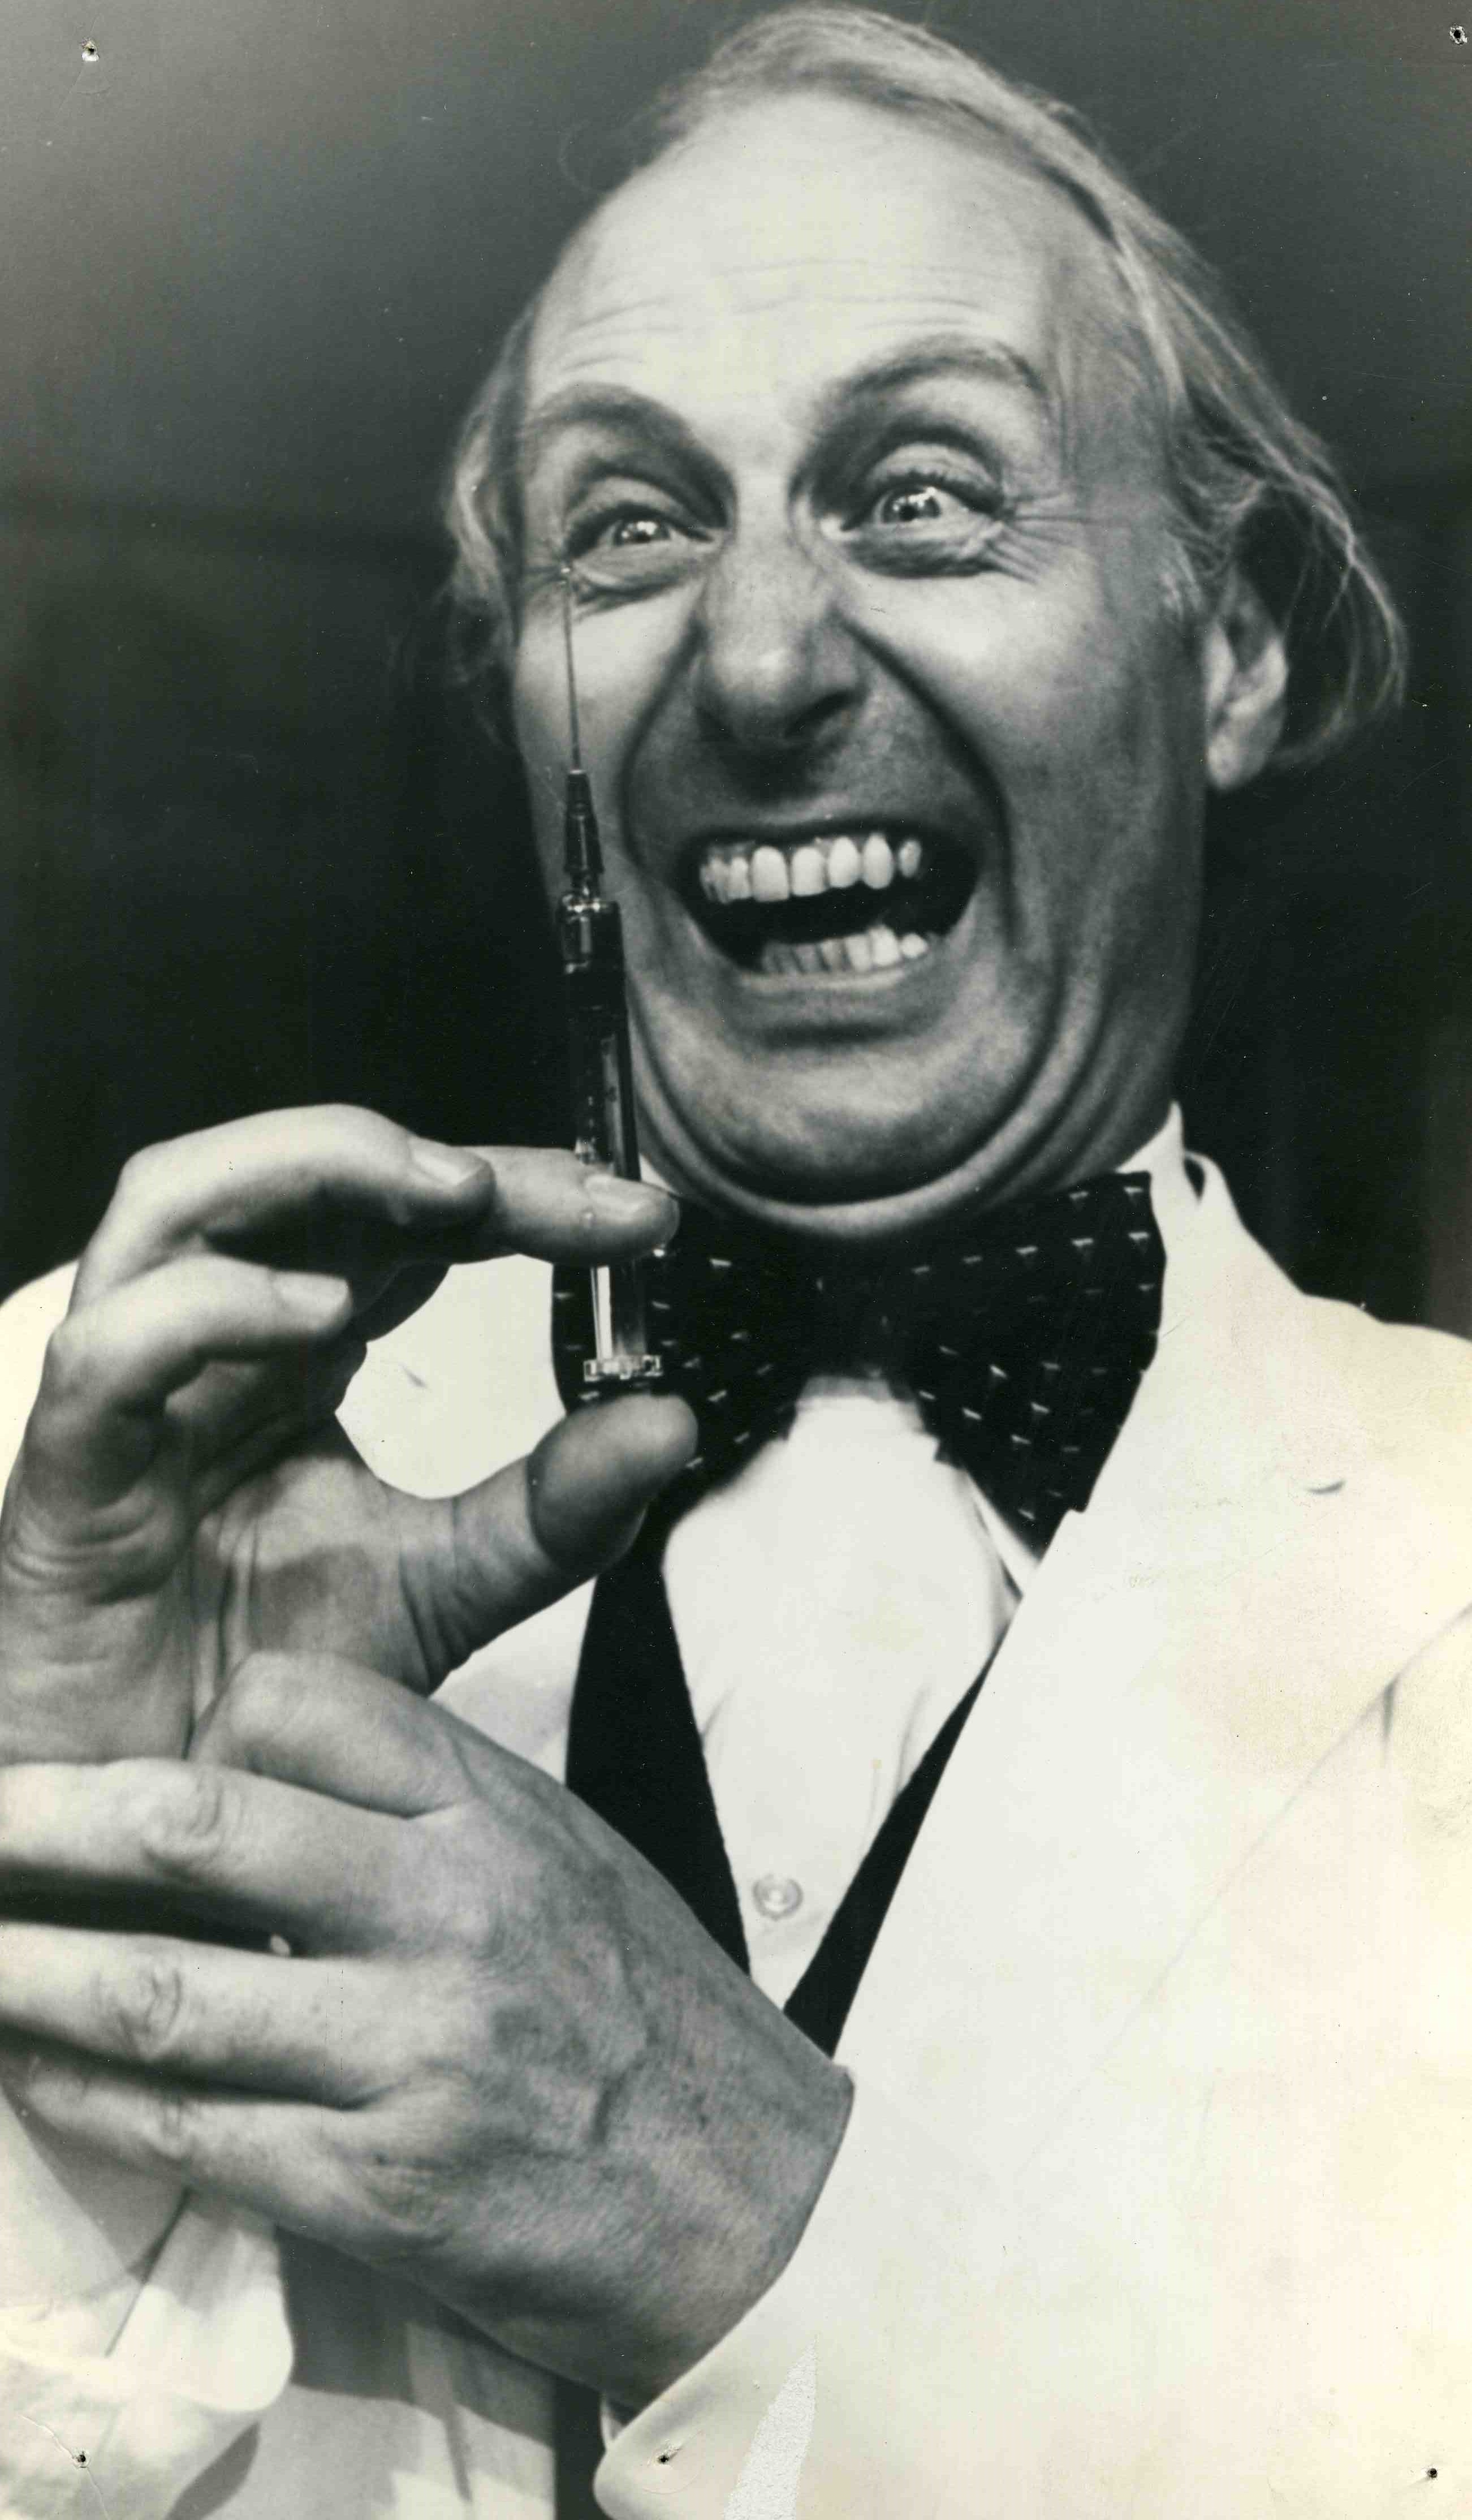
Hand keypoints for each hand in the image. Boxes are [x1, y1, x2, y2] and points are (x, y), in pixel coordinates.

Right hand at [0, 1106, 691, 1764]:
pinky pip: (110, 1352)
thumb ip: (555, 1511)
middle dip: (431, 1158)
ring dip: (311, 1168)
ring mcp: (127, 1397)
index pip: (402, 1223)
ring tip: (448, 1199)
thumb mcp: (448, 1588)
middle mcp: (209, 1346)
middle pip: (296, 1178)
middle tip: (565, 1187)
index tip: (643, 1218)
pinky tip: (321, 1319)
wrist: (158, 1831)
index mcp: (295, 1353)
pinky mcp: (61, 1476)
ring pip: (170, 1202)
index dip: (517, 1195)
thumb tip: (674, 1419)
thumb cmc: (268, 1693)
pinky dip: (211, 1308)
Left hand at [0, 1654, 851, 2405]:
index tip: (128, 1758)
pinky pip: (196, 2135)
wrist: (757, 2205)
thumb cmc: (653, 2019)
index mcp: (496, 1813)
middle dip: (46, 1822)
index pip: (300, 1710)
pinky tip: (30, 2074)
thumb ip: (437, 1811)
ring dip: (31, 1972)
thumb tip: (277, 1766)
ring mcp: (414, 2054)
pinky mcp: (383, 2190)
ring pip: (168, 1993)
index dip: (192, 1727)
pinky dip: (92, 2104)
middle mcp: (450, 1912)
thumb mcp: (572, 1861)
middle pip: (200, 1829)